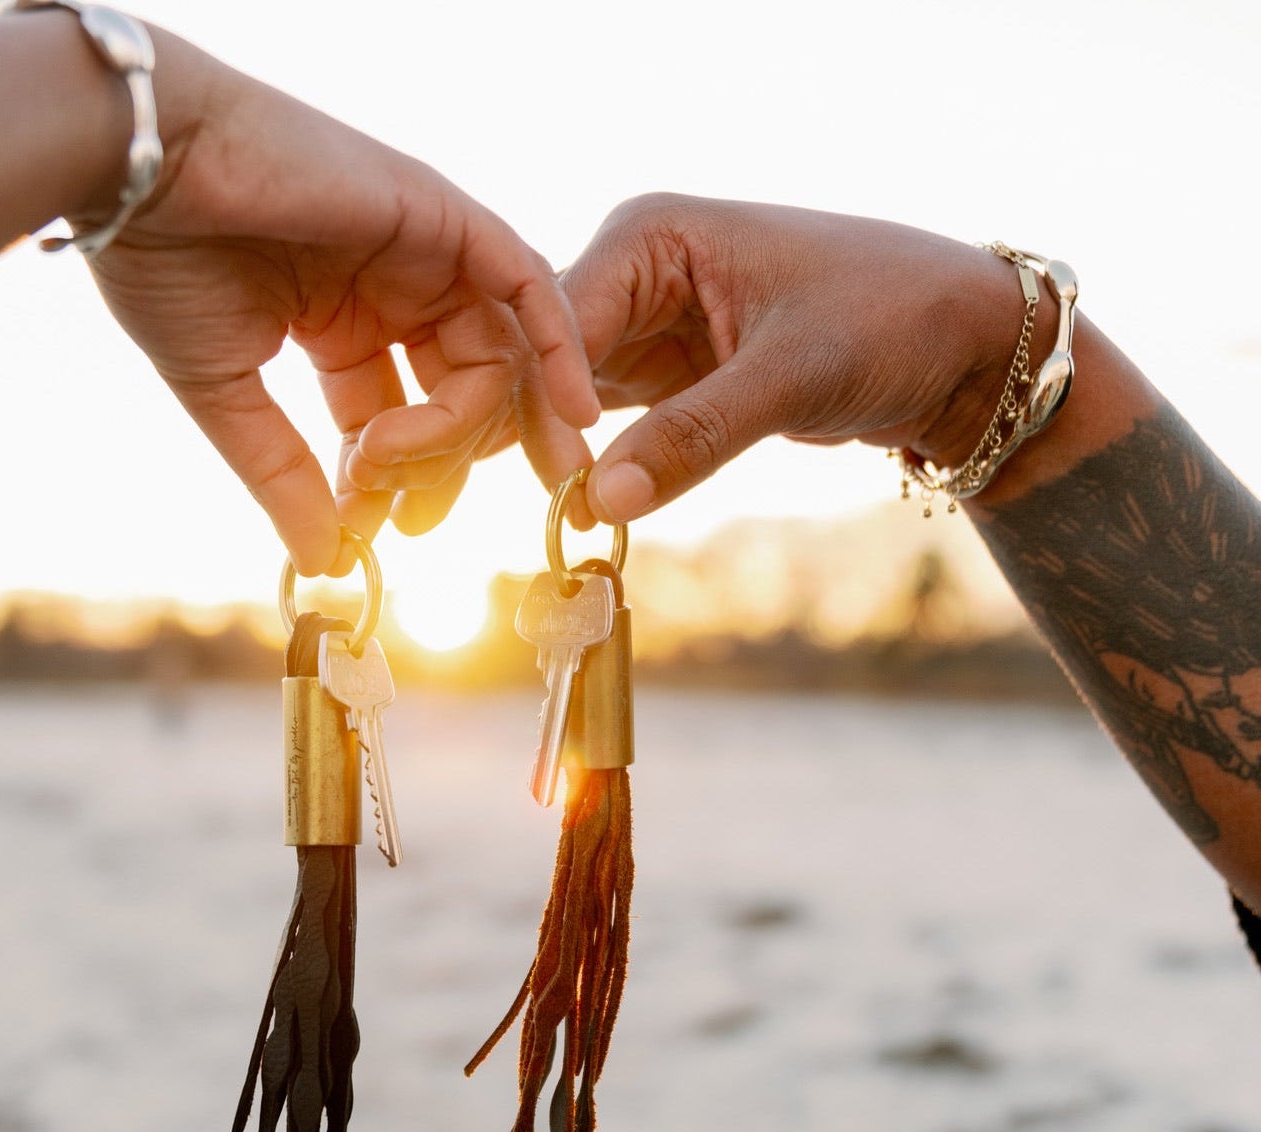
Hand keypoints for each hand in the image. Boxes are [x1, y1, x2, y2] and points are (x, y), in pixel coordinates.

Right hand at [86, 29, 597, 573]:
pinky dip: (559, 344)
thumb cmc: (162, 265)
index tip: (371, 530)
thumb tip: (322, 562)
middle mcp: (389, 285)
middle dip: (453, 464)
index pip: (399, 414)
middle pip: (460, 390)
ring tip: (478, 483)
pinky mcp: (441, 214)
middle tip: (421, 521)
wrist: (136, 167)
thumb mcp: (229, 395)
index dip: (394, 478)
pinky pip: (527, 284)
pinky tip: (576, 412)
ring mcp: (420, 249)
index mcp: (337, 319)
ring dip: (497, 426)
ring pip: (496, 351)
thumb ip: (283, 477)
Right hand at [499, 195, 1052, 528]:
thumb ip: (692, 437)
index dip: (547, 400)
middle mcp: (638, 272)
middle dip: (544, 433)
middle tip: (556, 511)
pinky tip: (587, 508)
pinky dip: (603, 465)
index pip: (562, 320)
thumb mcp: (791, 377)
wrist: (965, 345)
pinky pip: (613, 425)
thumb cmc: (893, 321)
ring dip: (566, 455)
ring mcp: (650, 326)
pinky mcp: (671, 375)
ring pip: (574, 399)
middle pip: (553, 361)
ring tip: (562, 517)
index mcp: (653, 234)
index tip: (560, 480)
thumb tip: (598, 502)